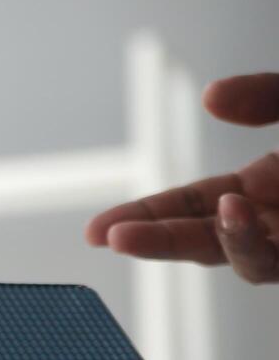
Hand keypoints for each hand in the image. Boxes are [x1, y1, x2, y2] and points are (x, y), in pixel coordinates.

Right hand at [87, 72, 278, 283]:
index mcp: (261, 186)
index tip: (98, 231)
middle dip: (156, 241)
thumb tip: (209, 96)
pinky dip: (247, 242)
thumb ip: (264, 95)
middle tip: (113, 238)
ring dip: (219, 243)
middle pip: (202, 241)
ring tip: (188, 220)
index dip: (143, 217)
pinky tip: (233, 211)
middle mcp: (271, 220)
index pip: (188, 208)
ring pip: (244, 263)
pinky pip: (273, 264)